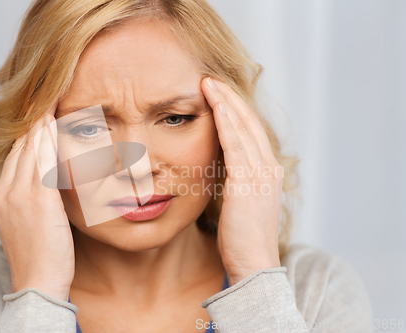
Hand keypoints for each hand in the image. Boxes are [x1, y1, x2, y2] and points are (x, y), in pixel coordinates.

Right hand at [0, 100, 74, 300]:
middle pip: (20, 147)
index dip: (27, 134)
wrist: (38, 280)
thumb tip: (46, 177)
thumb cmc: (38, 254)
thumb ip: (31, 197)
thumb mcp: (26, 222)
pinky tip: (54, 123)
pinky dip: (48, 139)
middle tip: (44, 99)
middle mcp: (5, 191)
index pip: (15, 156)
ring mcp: (19, 194)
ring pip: (30, 149)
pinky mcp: (38, 198)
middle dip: (33, 123)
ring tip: (50, 103)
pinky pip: (43, 160)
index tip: (38, 116)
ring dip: (41, 124)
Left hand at [201, 77, 282, 285]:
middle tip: (210, 78)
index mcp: (267, 171)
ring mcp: (261, 174)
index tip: (217, 92)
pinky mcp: (248, 183)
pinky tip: (217, 106)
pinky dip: (227, 123)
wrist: (253, 264)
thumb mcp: (240, 202)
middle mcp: (268, 168)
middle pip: (248, 122)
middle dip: (229, 97)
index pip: (250, 131)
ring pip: (243, 128)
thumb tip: (219, 167)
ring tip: (208, 83)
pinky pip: (236, 145)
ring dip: (226, 102)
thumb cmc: (242, 237)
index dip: (234, 108)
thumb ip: (235, 180)